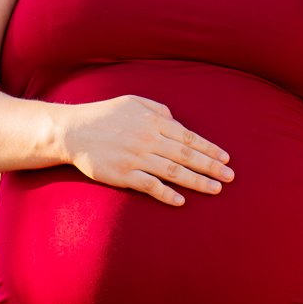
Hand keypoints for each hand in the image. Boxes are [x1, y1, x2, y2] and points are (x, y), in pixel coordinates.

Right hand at [56, 95, 234, 205]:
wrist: (72, 131)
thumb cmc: (104, 115)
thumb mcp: (132, 102)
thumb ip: (158, 110)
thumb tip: (177, 121)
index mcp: (153, 121)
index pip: (188, 137)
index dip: (209, 149)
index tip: (226, 158)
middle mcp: (148, 139)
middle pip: (186, 155)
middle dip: (211, 166)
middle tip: (230, 177)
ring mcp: (136, 158)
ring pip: (173, 171)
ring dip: (196, 181)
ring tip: (215, 189)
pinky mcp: (122, 174)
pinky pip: (149, 186)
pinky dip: (166, 193)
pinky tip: (181, 201)